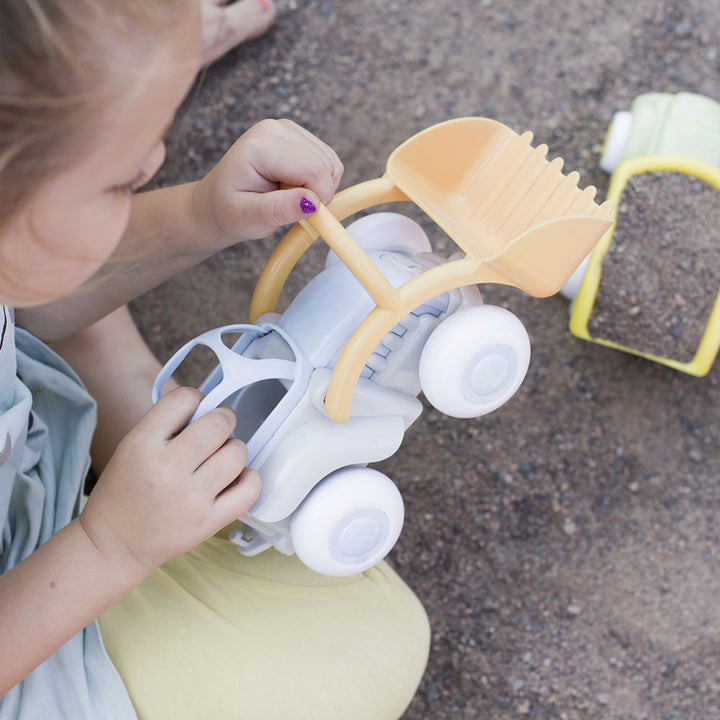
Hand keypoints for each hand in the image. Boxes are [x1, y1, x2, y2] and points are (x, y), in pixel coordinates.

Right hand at [78, 387, 259, 579]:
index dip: (196, 400)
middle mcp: (169, 469)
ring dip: (234, 449)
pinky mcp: (209, 522)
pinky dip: (249, 478)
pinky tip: (235, 478)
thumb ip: (168, 423)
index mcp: (144, 444)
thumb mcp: (132, 446)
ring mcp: (191, 497)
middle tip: (217, 429)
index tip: (196, 412)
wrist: (114, 544)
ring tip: (220, 458)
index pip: (185, 399)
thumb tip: (209, 406)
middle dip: (223, 419)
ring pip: (237, 453)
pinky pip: (249, 489)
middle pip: (219, 423)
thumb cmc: (125, 491)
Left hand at [190, 118, 342, 247]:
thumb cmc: (229, 211)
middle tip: (287, 206)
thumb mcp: (249, 218)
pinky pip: (329, 162)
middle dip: (317, 193)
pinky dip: (319, 181)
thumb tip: (313, 202)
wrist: (218, 202)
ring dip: (318, 188)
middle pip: (325, 164)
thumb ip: (280, 210)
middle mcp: (276, 128)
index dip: (318, 198)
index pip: (313, 168)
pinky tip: (294, 187)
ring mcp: (288, 129)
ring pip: (331, 163)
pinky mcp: (299, 136)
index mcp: (260, 145)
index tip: (303, 216)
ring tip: (287, 196)